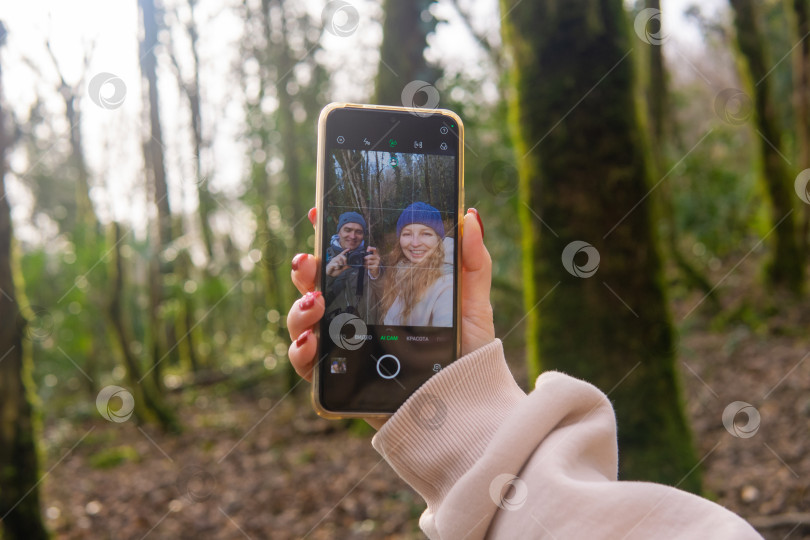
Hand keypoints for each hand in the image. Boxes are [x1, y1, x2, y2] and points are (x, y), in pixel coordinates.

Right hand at [287, 207, 494, 428]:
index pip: (348, 259)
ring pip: (304, 322)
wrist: (467, 410)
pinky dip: (300, 352)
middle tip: (310, 260)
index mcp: (381, 294)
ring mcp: (345, 348)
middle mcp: (357, 318)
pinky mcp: (340, 382)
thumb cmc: (468, 356)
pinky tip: (311, 341)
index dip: (331, 234)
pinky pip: (308, 366)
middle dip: (306, 268)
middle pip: (318, 286)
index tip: (320, 209)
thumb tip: (469, 214)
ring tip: (315, 302)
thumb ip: (472, 260)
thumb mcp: (473, 304)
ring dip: (298, 308)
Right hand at [325, 248, 349, 276]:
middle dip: (345, 259)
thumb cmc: (335, 270)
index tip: (349, 249)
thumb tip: (350, 265)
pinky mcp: (331, 264)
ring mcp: (333, 261)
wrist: (330, 274)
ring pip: (339, 259)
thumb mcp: (341, 269)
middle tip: (345, 264)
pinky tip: (336, 268)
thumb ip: (345, 267)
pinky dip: (337, 267)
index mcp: (338, 259)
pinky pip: (336, 264)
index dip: (345, 251)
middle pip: (341, 256)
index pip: (342, 254)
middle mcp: (336, 259)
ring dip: (340, 264)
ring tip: (339, 267)